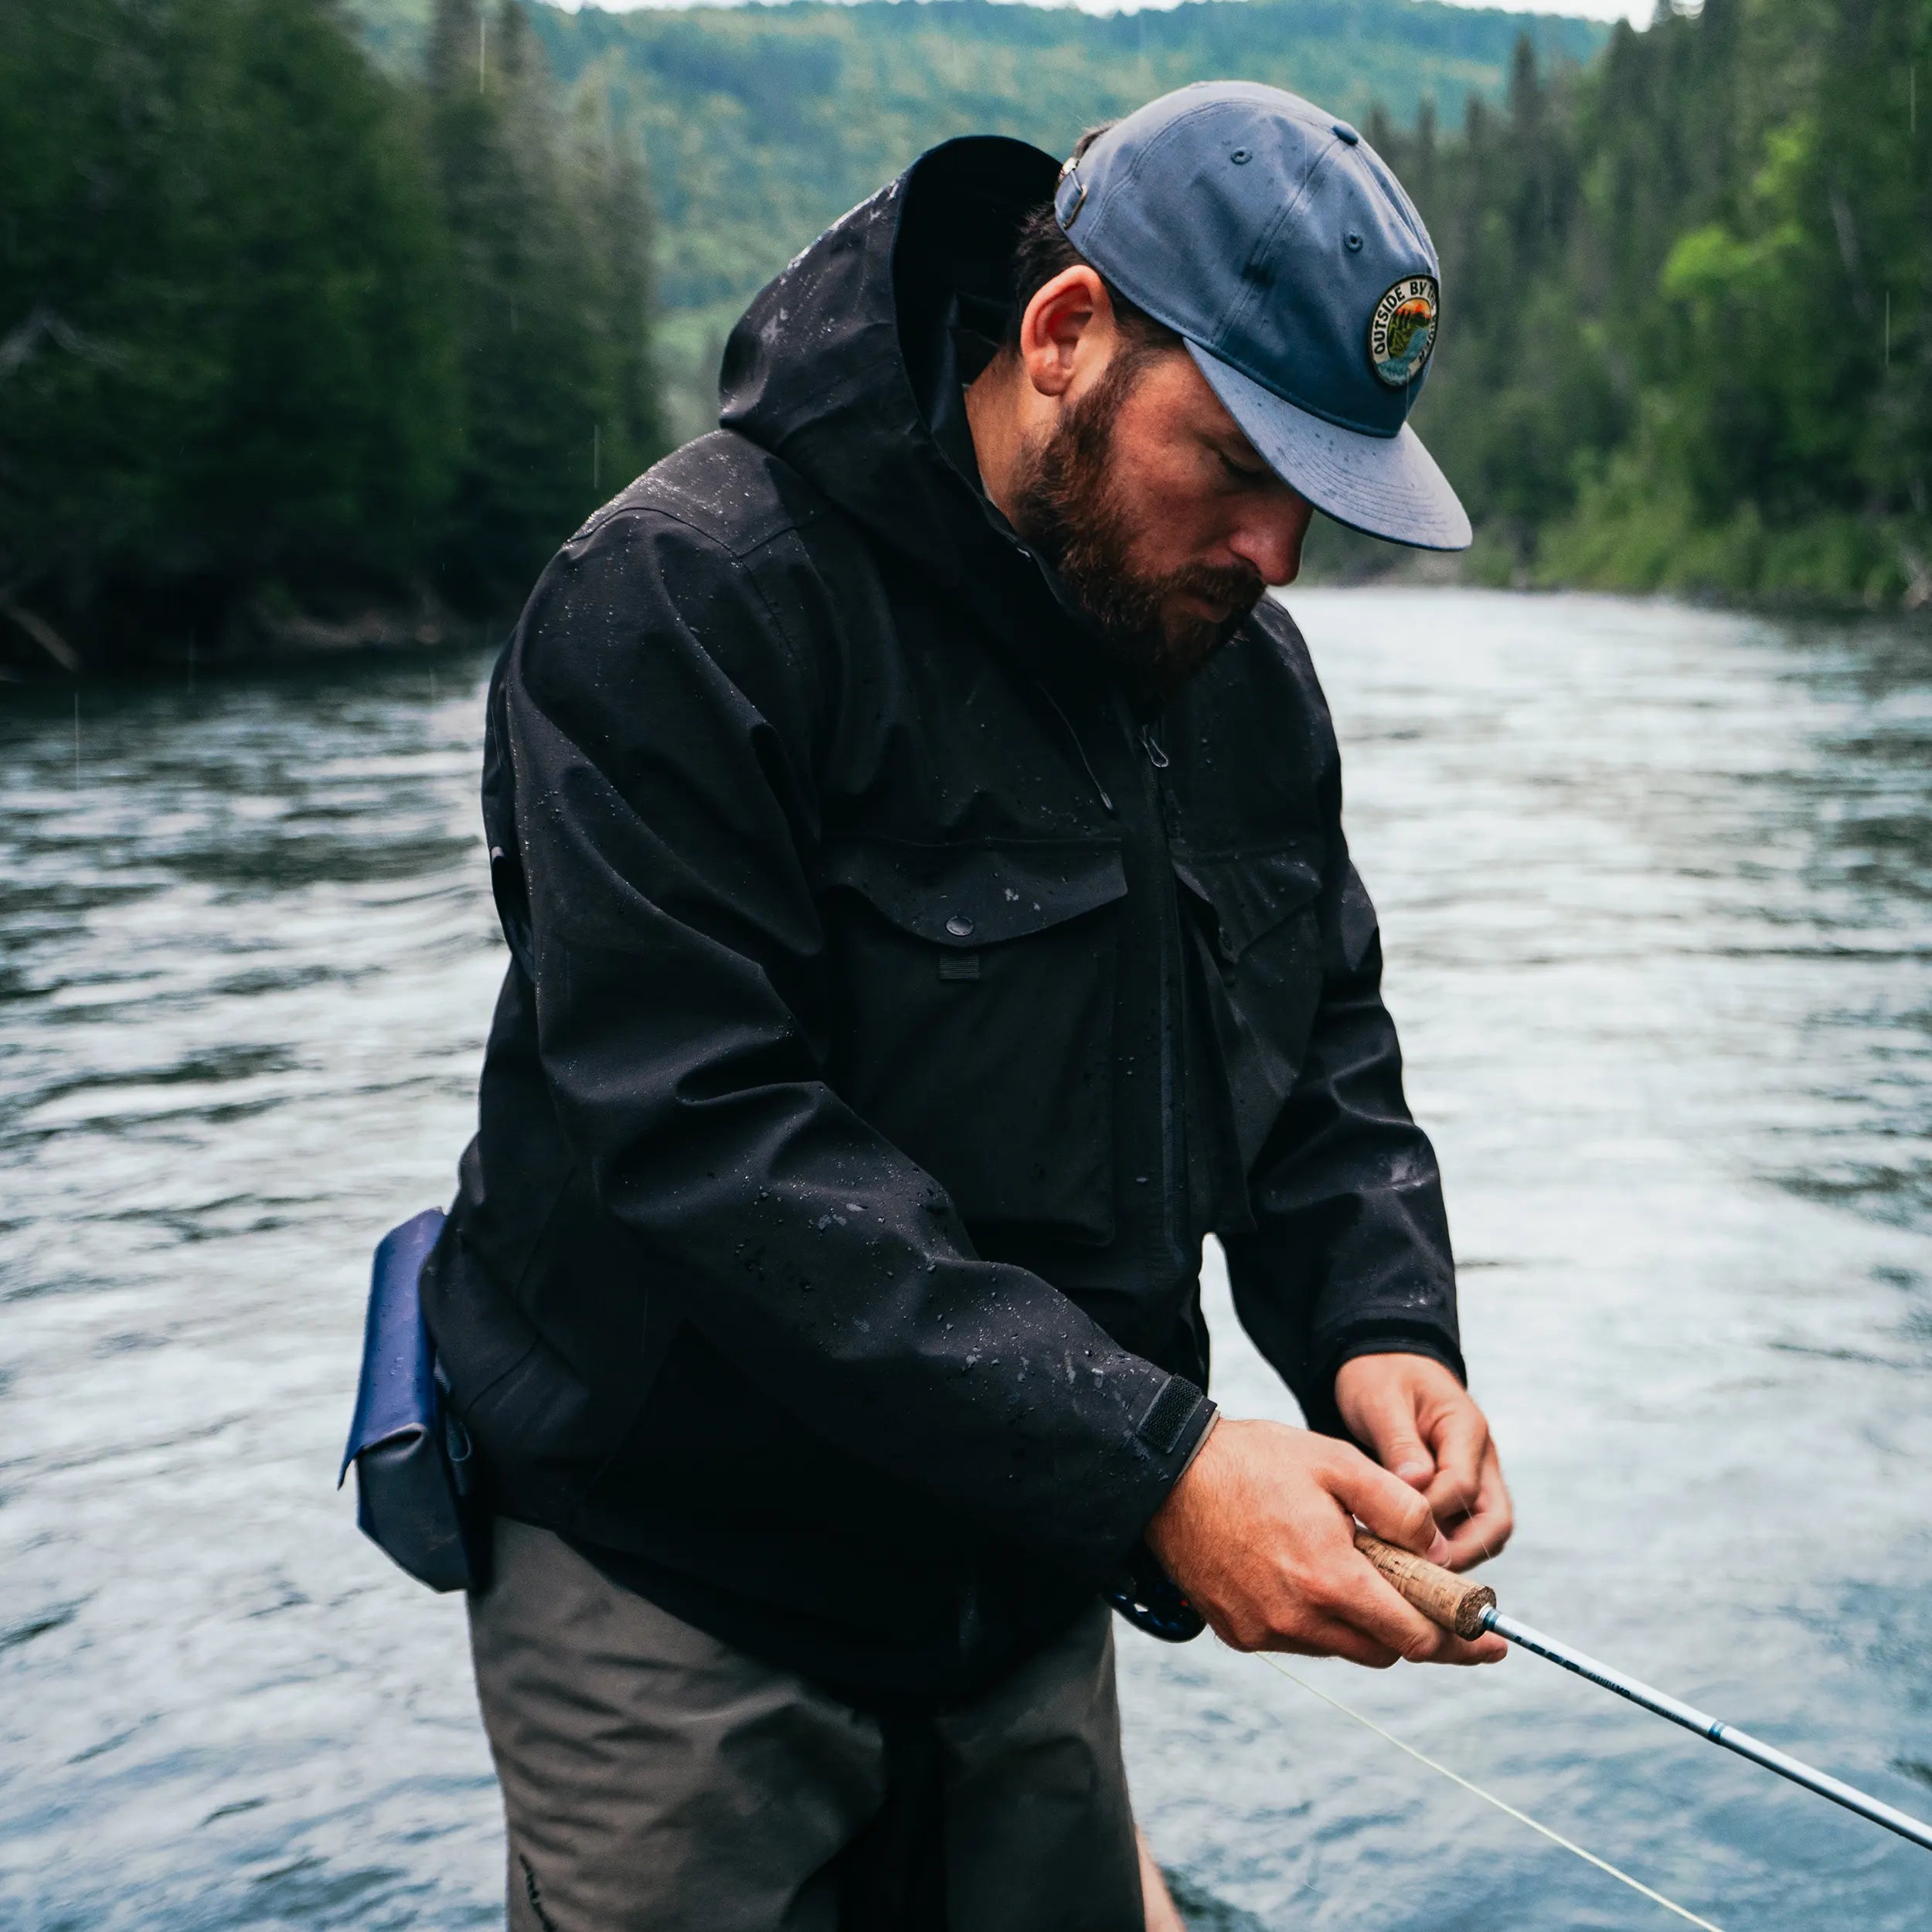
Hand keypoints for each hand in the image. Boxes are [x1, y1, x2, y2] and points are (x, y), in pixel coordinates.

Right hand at [1144, 1417, 1504, 1666]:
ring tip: (1359, 1569)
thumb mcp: (1336, 1461)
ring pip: (1341, 1647)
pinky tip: (1309, 1574)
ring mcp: (1263, 1631)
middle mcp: (1297, 1619)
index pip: (1412, 1635)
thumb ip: (1397, 1506)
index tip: (1491, 1640)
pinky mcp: (1238, 1633)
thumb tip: (1441, 1549)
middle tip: (1432, 1600)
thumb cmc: (1255, 1460)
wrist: (1167, 1474)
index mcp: (1328, 1578)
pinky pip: (1299, 1640)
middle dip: (1413, 1629)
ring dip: (1362, 1622)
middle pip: (1382, 1651)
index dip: (1458, 1637)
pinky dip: (1318, 1619)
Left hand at [1333, 1353, 1513, 1571]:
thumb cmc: (1382, 1377)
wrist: (1383, 1365)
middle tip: (1417, 1573)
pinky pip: (1462, 1529)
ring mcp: (1474, 1477)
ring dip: (1454, 1554)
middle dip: (1462, 1552)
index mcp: (1466, 1428)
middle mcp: (1480, 1458)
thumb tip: (1417, 1485)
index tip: (1392, 1530)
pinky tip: (1405, 1558)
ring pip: (1484, 1532)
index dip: (1431, 1513)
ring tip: (1410, 1572)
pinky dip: (1442, 1547)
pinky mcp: (1458, 1492)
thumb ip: (1400, 1443)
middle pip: (1495, 1522)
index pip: (1462, 1485)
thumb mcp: (1382, 1400)